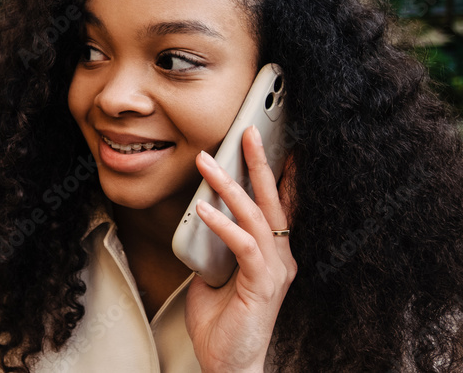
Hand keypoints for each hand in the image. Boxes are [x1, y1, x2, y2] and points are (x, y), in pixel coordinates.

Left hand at [184, 126, 297, 372]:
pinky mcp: (262, 286)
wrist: (229, 365)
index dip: (277, 172)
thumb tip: (199, 216)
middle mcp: (280, 259)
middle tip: (248, 130)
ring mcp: (274, 272)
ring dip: (230, 185)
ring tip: (207, 161)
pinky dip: (223, 224)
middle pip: (273, 200)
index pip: (276, 205)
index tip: (271, 139)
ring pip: (256, 216)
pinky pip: (244, 246)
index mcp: (271, 254)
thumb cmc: (222, 323)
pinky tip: (204, 208)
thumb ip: (213, 245)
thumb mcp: (214, 274)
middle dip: (260, 162)